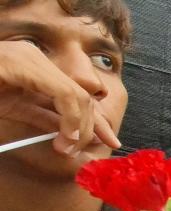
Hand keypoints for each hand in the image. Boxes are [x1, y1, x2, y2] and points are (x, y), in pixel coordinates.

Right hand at [0, 41, 119, 154]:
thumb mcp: (17, 109)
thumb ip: (45, 117)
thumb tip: (75, 135)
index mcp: (34, 68)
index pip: (76, 94)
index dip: (96, 119)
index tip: (109, 141)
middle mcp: (34, 59)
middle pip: (82, 95)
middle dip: (94, 125)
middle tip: (91, 149)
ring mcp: (28, 59)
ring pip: (76, 96)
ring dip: (79, 127)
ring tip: (68, 147)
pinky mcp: (23, 65)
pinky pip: (62, 94)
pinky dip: (69, 119)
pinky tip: (65, 138)